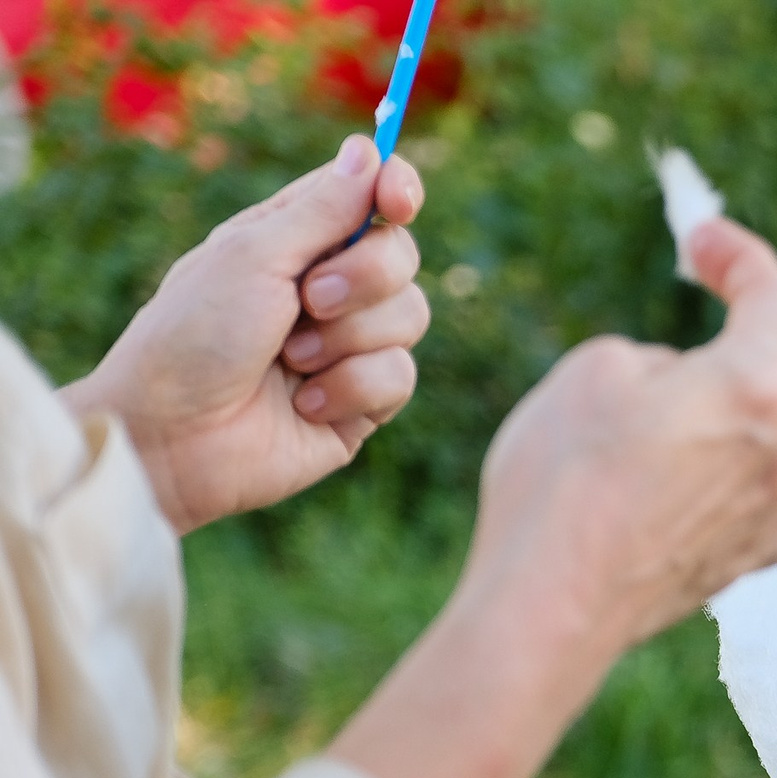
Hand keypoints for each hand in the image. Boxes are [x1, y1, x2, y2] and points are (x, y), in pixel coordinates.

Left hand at [61, 134, 429, 533]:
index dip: (396, 190)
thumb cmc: (192, 336)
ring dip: (348, 339)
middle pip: (402, 256)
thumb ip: (322, 209)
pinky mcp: (364, 404)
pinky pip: (400, 378)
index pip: (369, 197)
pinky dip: (350, 388)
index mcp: (295, 239)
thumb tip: (370, 150)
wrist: (173, 436)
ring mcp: (349, 346)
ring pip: (411, 317)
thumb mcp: (252, 256)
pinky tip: (303, 405)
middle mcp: (329, 287)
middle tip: (308, 300)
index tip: (398, 198)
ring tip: (291, 362)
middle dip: (364, 277)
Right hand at [453, 217, 776, 664]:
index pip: (776, 298)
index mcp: (754, 389)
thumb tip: (689, 379)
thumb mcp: (596, 374)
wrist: (555, 601)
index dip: (741, 255)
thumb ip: (665, 360)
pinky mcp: (761, 556)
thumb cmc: (562, 481)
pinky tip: (768, 459)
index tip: (704, 243)